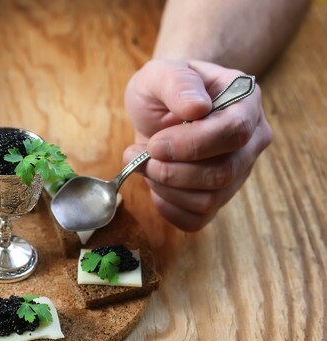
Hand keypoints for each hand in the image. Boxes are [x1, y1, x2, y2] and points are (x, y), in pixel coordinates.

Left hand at [123, 59, 272, 230]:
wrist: (162, 108)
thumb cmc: (166, 88)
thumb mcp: (161, 73)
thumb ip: (177, 82)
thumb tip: (197, 107)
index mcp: (246, 102)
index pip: (235, 132)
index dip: (191, 145)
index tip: (154, 144)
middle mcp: (251, 141)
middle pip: (223, 173)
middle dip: (171, 171)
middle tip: (137, 155)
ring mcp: (238, 172)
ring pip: (209, 200)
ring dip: (164, 187)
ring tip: (142, 164)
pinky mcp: (218, 197)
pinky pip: (197, 219)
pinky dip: (168, 208)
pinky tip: (155, 186)